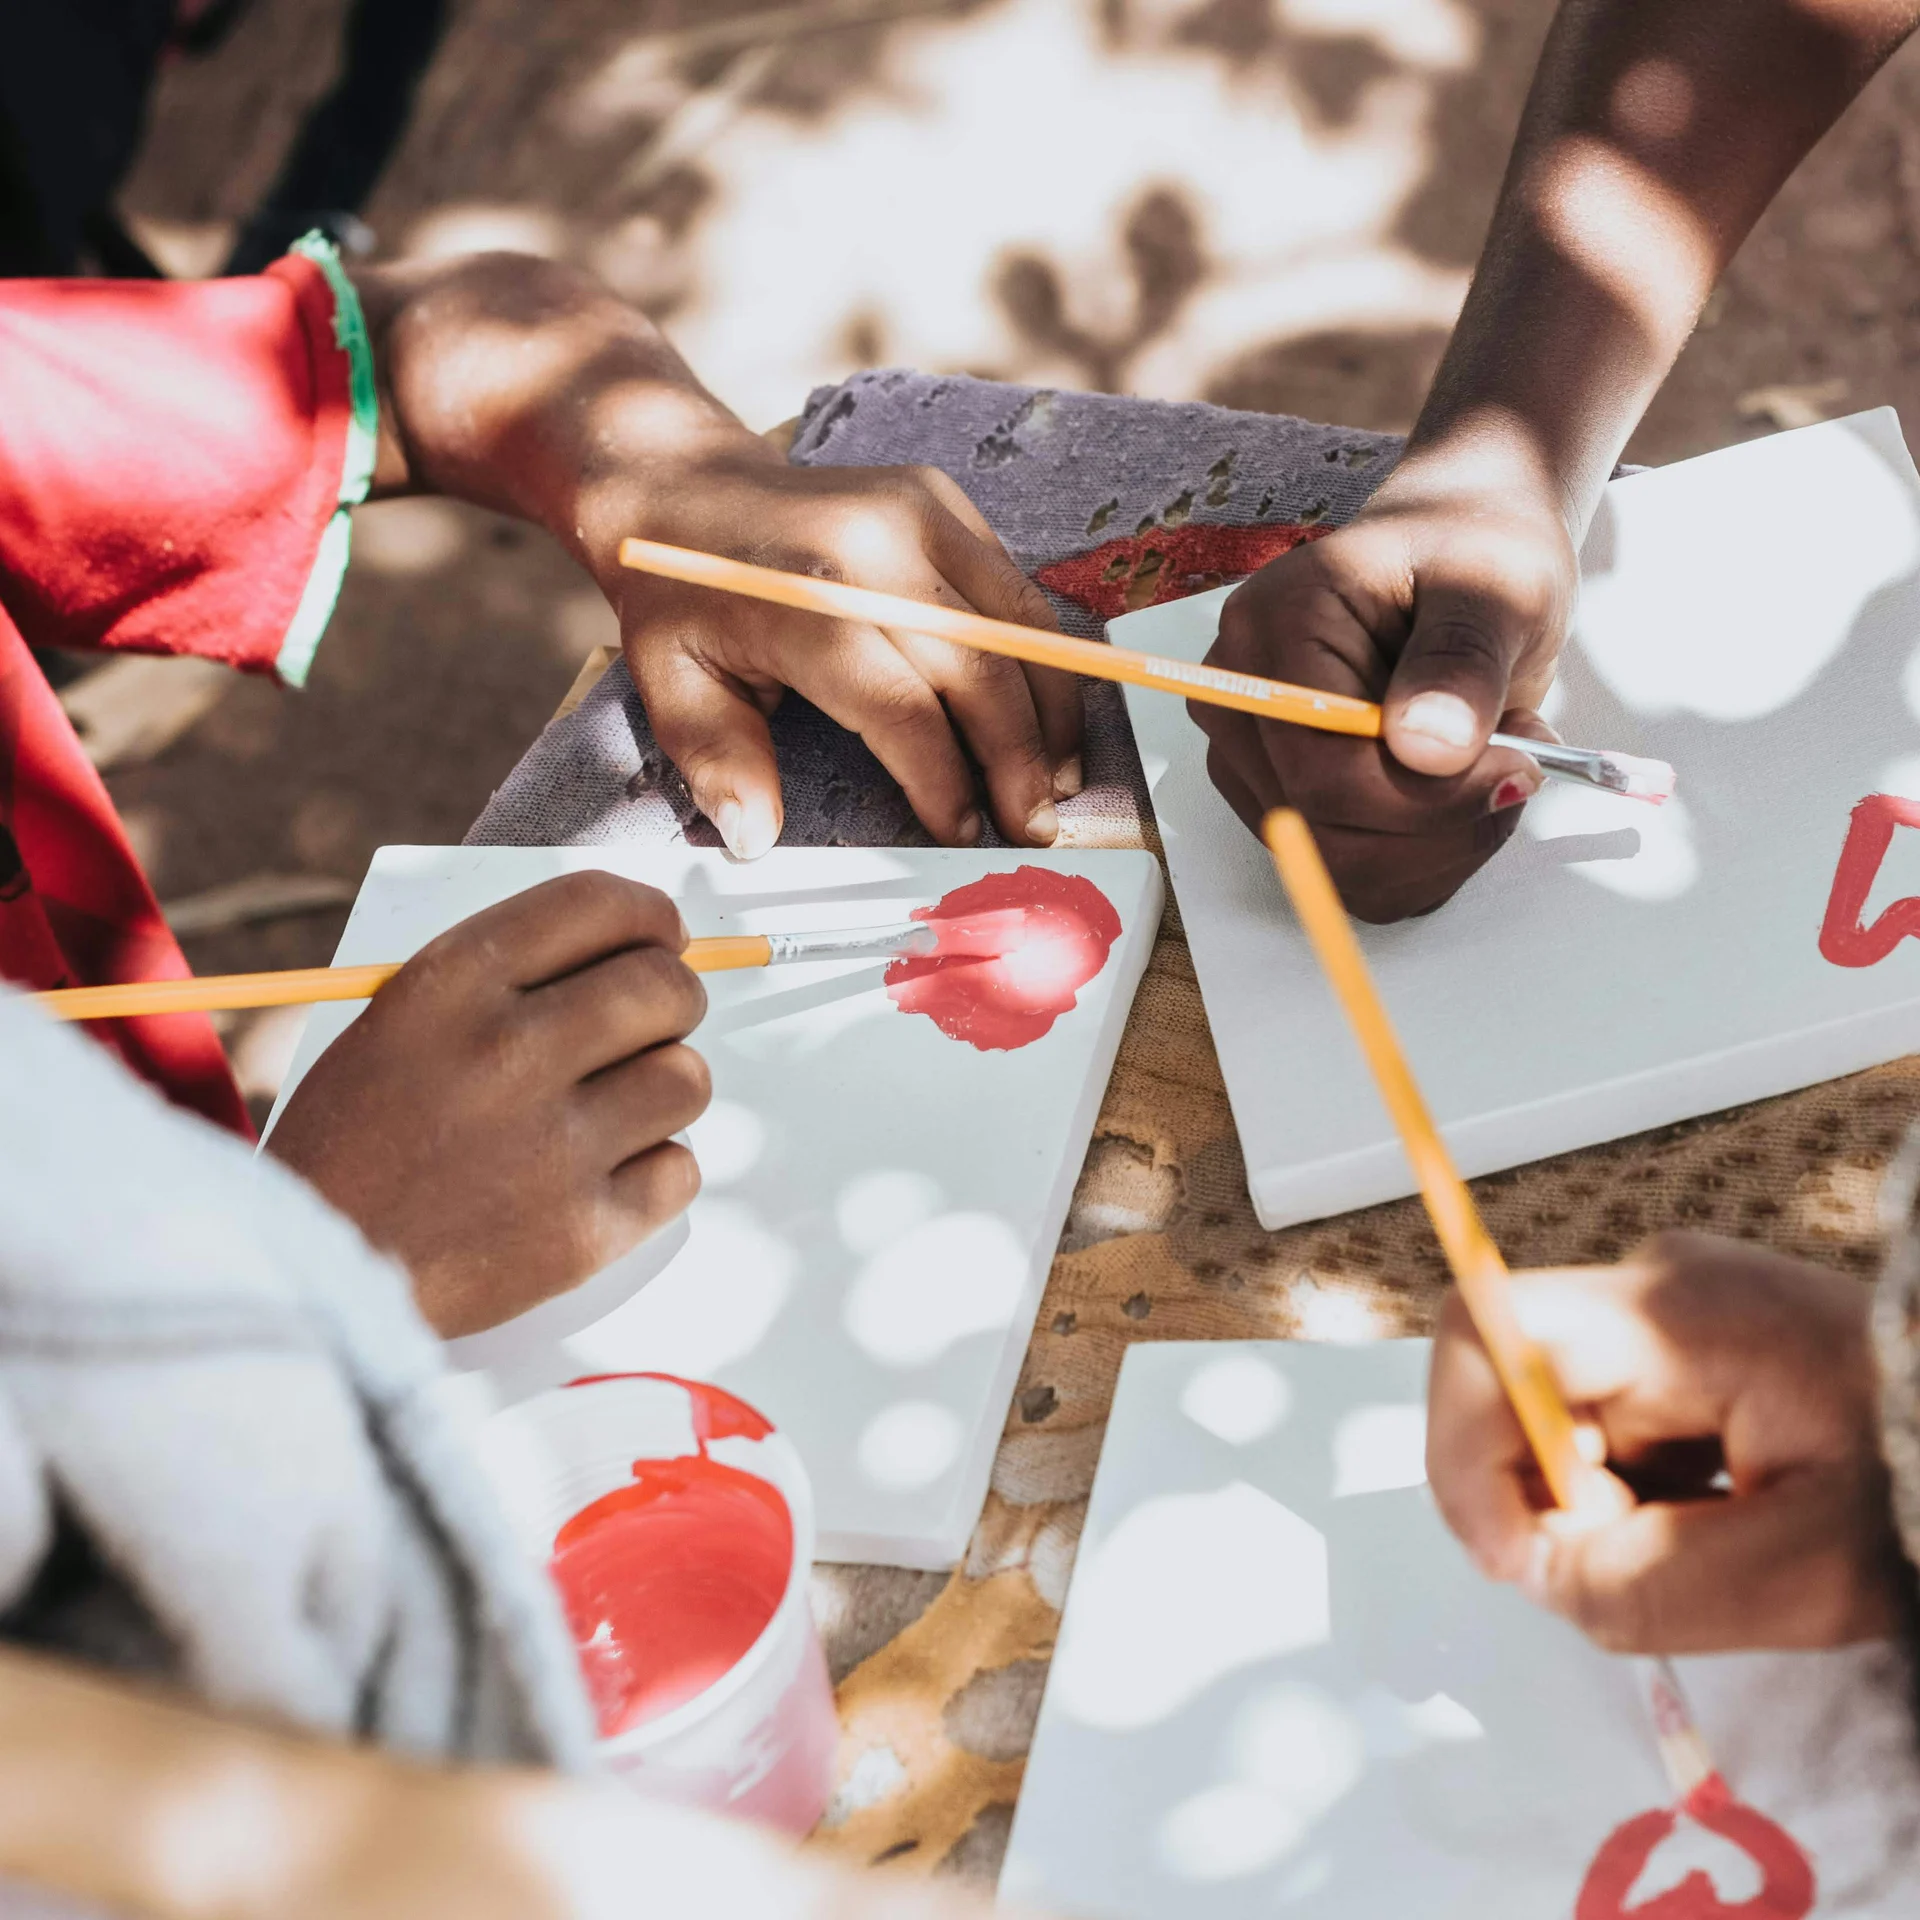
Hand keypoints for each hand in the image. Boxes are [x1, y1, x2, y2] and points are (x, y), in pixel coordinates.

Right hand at [266, 873, 708, 1337]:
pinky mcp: (584, 1232)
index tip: (662, 938)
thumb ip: (504, 980)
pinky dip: (654, 1173)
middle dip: (672, 1002)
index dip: (651, 916)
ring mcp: (552, 1146)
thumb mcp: (396, 1024)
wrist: (311, 1277)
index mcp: (451, 986)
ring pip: (686, 1079)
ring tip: (609, 1113)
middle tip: (647, 1029)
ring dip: (663, 1090)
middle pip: (665, 988)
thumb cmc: (358, 1144)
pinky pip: (681, 1168)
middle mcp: (507, 1053)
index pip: (598, 904)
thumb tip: (636, 950)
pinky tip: (600, 1178)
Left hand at [609, 447, 1082, 857]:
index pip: (905, 709)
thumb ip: (720, 763)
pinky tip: (1042, 715)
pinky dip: (1040, 657)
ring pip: (1020, 627)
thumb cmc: (682, 600)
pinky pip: (1015, 588)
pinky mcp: (941, 500)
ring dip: (1052, 710)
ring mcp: (918, 512)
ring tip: (1058, 778)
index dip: (945, 782)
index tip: (962, 833)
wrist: (685, 484)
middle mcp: (875, 548)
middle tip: (1036, 824)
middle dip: (1018, 759)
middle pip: (980, 670)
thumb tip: (757, 838)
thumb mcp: (671, 686)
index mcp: (806, 602)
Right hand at [1194, 447, 1576, 920]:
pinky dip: (1428, 857)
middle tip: (1518, 758)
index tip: (1520, 766)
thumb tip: (1427, 749)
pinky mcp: (1282, 798)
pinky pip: (1352, 876)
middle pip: (1323, 836)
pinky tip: (1461, 793)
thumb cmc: (1472, 551)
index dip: (1427, 800)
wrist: (1458, 551)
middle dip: (1441, 826)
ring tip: (1492, 761)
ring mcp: (1251, 757)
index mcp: (1272, 632)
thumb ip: (1460, 663)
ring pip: (1340, 871)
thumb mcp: (1493, 586)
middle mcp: (1239, 701)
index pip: (1322, 774)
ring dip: (1442, 843)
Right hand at [1427, 1231, 1899, 1653]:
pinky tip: (1714, 1519)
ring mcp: (1666, 1305)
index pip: (1487, 1335)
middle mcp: (1652, 1285)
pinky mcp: (1683, 1338)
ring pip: (1556, 1417)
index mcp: (1678, 1314)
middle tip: (1639, 1575)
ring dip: (1597, 1507)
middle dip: (1547, 1502)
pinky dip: (1632, 1493)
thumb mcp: (1806, 1574)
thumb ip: (1647, 1586)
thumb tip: (1532, 1574)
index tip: (1515, 1558)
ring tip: (1709, 1549)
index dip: (1463, 1447)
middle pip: (1513, 1390)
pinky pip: (1606, 1420)